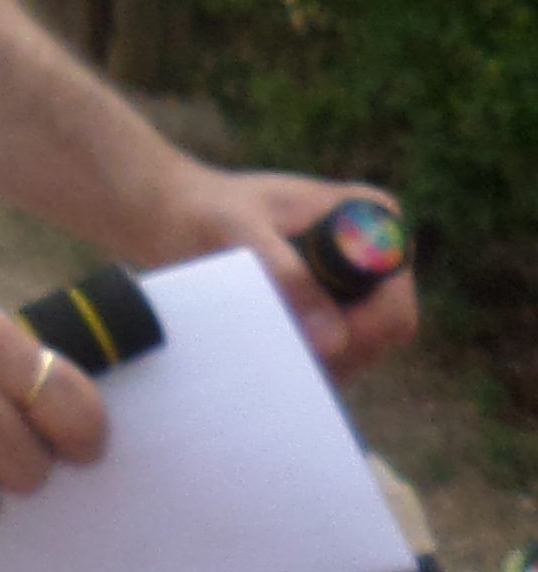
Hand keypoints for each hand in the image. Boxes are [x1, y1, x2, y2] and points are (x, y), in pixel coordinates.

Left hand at [136, 166, 420, 381]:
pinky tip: (263, 348)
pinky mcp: (334, 313)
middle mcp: (377, 256)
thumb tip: (334, 340)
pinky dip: (303, 362)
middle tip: (272, 343)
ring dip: (314, 359)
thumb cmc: (206, 209)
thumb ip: (286, 275)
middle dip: (334, 350)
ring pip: (359, 353)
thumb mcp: (239, 231)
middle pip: (382, 335)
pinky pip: (336, 359)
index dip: (360, 332)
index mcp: (372, 217)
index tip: (305, 340)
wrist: (176, 215)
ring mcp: (359, 289)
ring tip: (258, 335)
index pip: (394, 300)